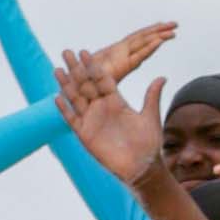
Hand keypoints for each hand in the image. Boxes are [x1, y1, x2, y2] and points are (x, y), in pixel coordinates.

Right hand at [53, 45, 163, 186]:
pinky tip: (57, 97)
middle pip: (86, 85)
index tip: (86, 52)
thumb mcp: (150, 117)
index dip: (94, 67)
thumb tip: (162, 77)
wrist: (141, 167)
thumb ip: (152, 97)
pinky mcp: (85, 135)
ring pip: (76, 99)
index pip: (102, 80)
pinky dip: (65, 109)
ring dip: (66, 85)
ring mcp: (92, 120)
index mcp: (116, 101)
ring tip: (58, 69)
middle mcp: (102, 108)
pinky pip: (72, 120)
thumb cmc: (148, 143)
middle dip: (76, 69)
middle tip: (67, 52)